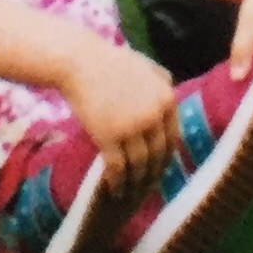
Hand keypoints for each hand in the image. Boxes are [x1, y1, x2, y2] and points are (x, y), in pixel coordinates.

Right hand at [59, 38, 179, 196]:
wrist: (80, 62)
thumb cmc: (110, 61)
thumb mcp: (145, 65)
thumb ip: (162, 78)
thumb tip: (173, 91)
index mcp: (166, 98)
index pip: (173, 137)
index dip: (166, 157)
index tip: (160, 167)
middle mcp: (153, 115)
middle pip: (158, 154)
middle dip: (153, 173)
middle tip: (146, 186)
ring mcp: (131, 127)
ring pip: (139, 165)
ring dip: (136, 182)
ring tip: (130, 191)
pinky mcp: (108, 137)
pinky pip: (117, 168)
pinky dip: (117, 183)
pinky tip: (114, 190)